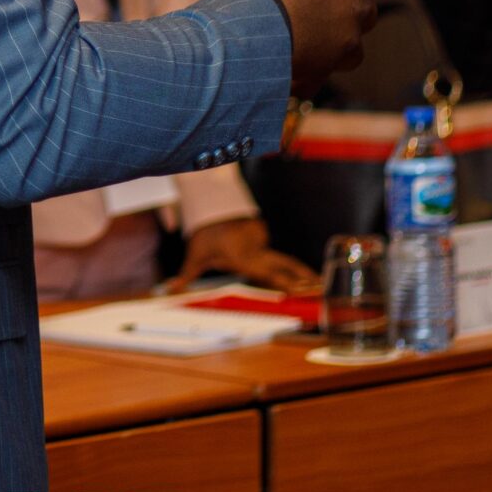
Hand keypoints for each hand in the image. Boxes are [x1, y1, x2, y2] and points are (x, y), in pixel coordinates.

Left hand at [171, 216, 319, 291]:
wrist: (211, 201)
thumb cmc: (203, 232)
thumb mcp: (194, 253)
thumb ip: (186, 274)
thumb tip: (169, 289)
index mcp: (243, 257)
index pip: (267, 274)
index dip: (285, 282)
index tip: (299, 289)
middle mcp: (257, 250)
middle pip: (285, 265)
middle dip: (304, 277)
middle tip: (322, 286)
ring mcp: (262, 240)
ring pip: (280, 259)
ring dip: (297, 271)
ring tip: (316, 284)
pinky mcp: (262, 234)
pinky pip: (270, 251)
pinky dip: (276, 259)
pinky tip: (278, 264)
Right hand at [238, 0, 372, 83]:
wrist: (265, 35)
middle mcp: (357, 8)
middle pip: (355, 2)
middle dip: (336, 1)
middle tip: (306, 0)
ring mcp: (346, 44)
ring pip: (347, 39)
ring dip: (329, 36)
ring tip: (300, 33)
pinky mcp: (329, 72)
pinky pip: (324, 69)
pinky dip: (311, 66)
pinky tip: (290, 61)